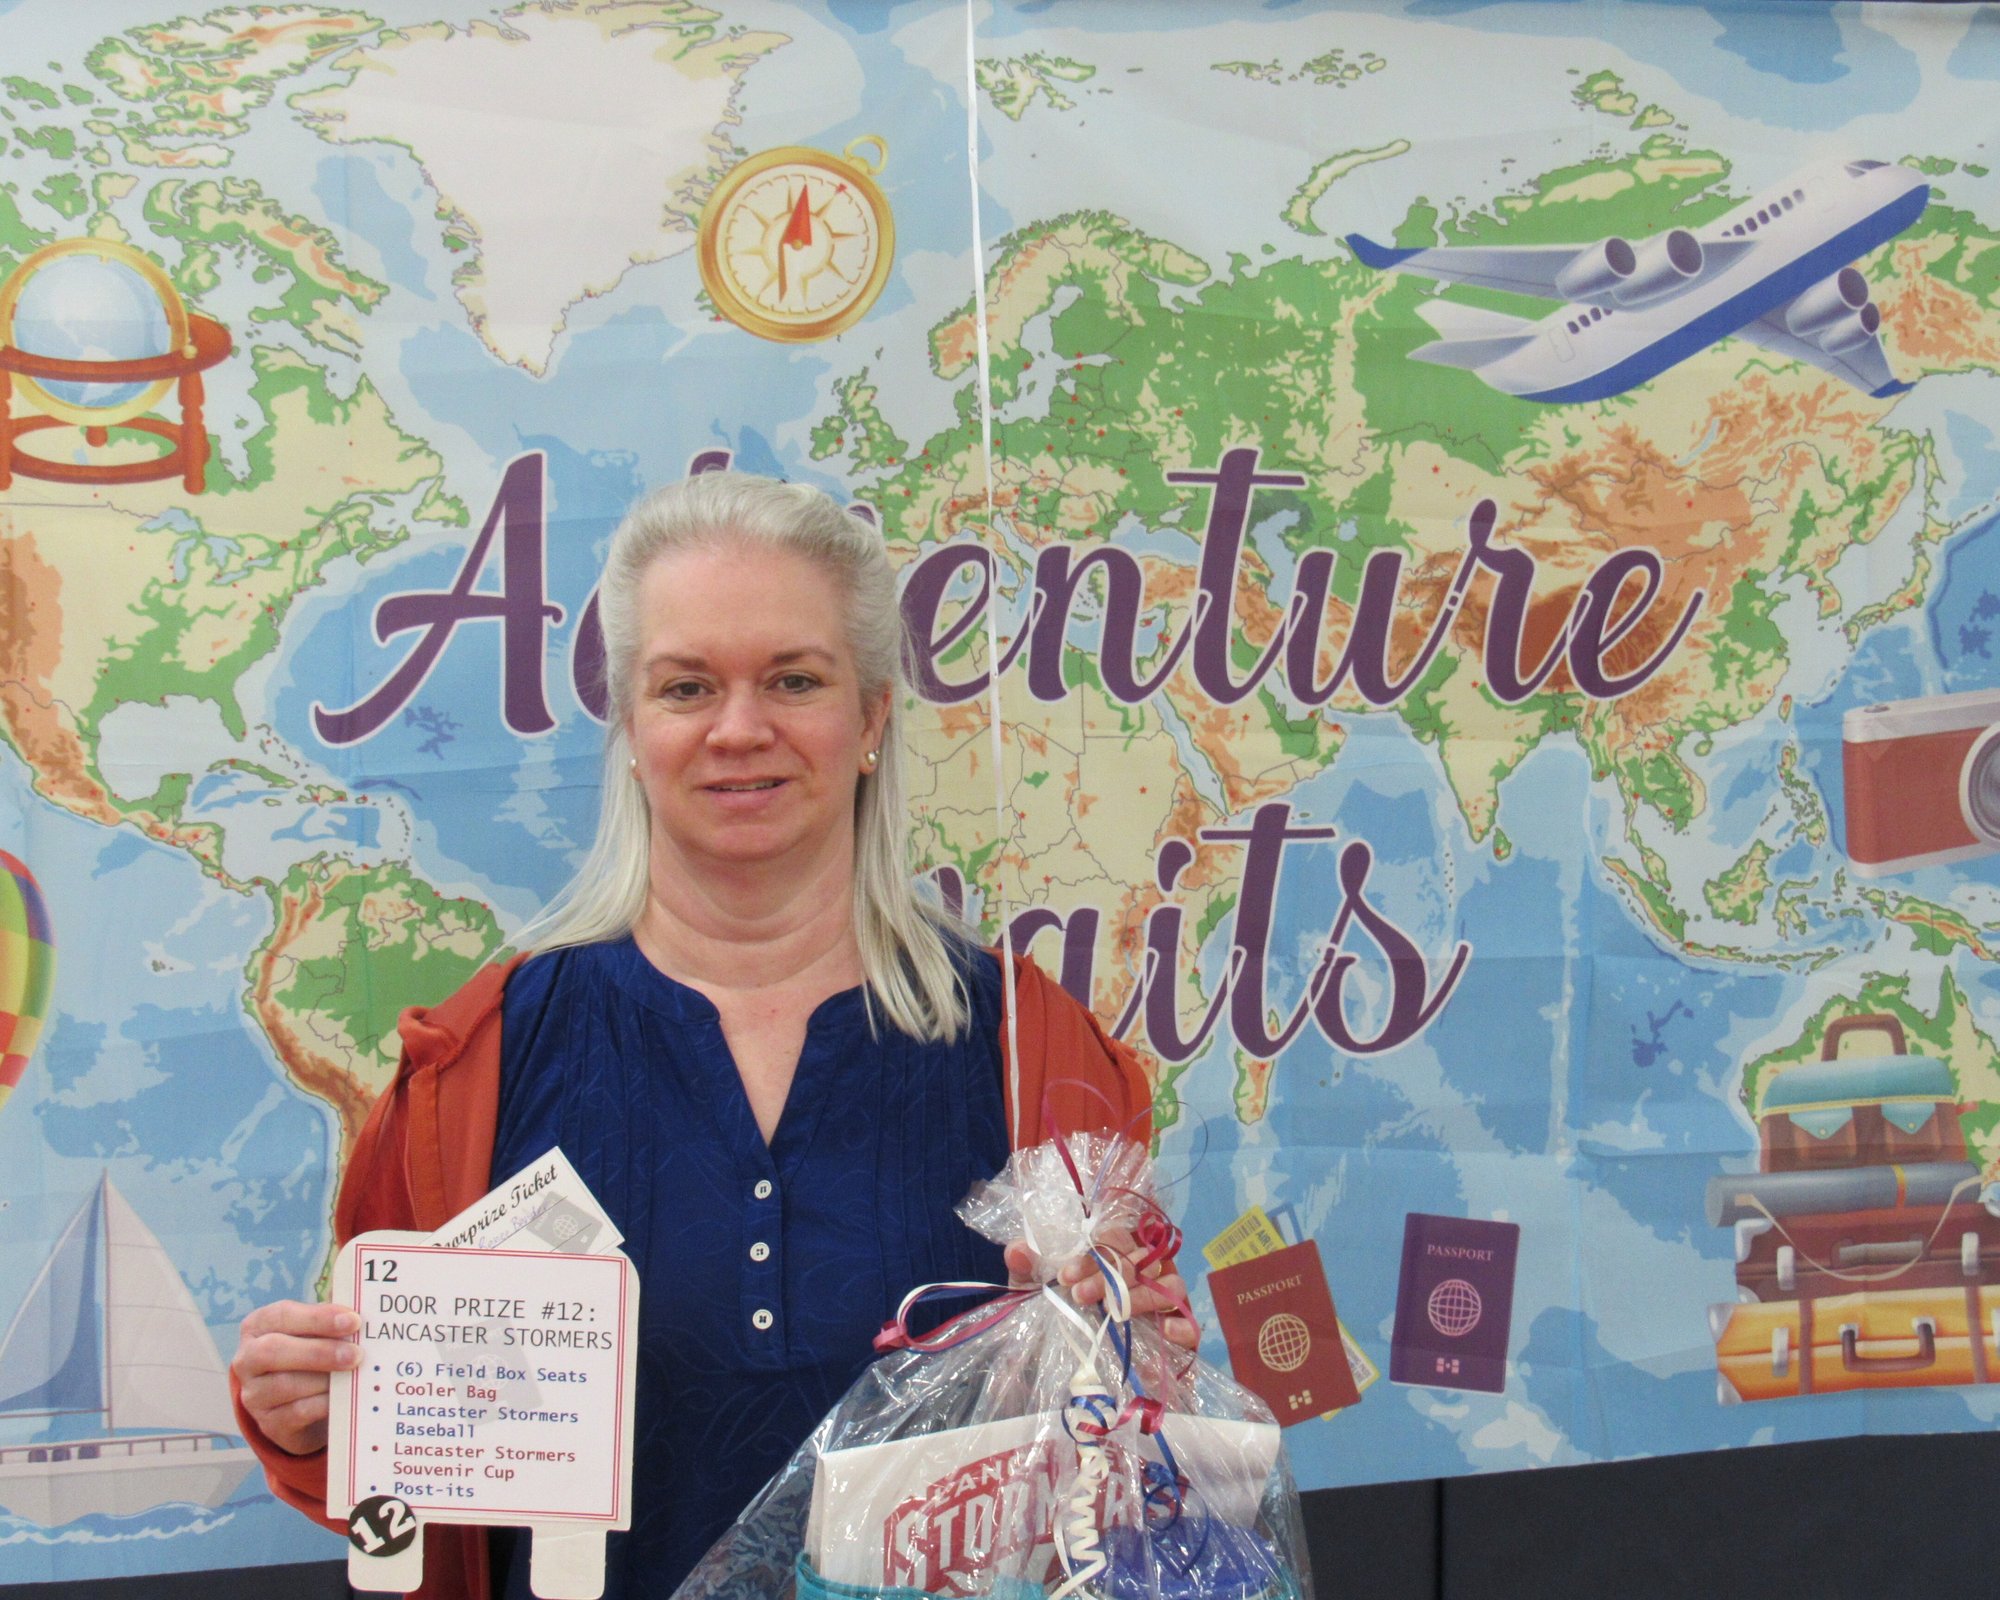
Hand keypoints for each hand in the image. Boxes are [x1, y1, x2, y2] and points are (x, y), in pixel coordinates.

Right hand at [231, 1300, 361, 1456]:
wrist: (298, 1404)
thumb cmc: (310, 1354)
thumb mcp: (315, 1332)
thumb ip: (332, 1318)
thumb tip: (361, 1304)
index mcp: (259, 1326)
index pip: (282, 1316)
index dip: (317, 1317)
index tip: (353, 1321)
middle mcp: (248, 1359)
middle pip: (273, 1351)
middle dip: (319, 1351)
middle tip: (356, 1354)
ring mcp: (254, 1394)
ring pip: (285, 1385)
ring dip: (324, 1380)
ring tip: (353, 1376)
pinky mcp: (269, 1423)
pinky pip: (296, 1413)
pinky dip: (323, 1404)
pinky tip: (342, 1398)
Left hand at [1004, 1234, 1199, 1350]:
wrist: (1075, 1376)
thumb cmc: (1063, 1320)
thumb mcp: (1038, 1295)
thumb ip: (1028, 1271)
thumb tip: (1018, 1252)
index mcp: (1116, 1254)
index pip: (1113, 1237)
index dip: (1091, 1253)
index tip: (1066, 1277)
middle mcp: (1145, 1271)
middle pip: (1140, 1259)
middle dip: (1110, 1275)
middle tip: (1080, 1296)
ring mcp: (1166, 1301)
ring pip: (1169, 1284)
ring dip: (1141, 1295)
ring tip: (1115, 1313)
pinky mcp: (1180, 1336)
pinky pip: (1191, 1323)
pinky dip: (1182, 1324)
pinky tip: (1165, 1331)